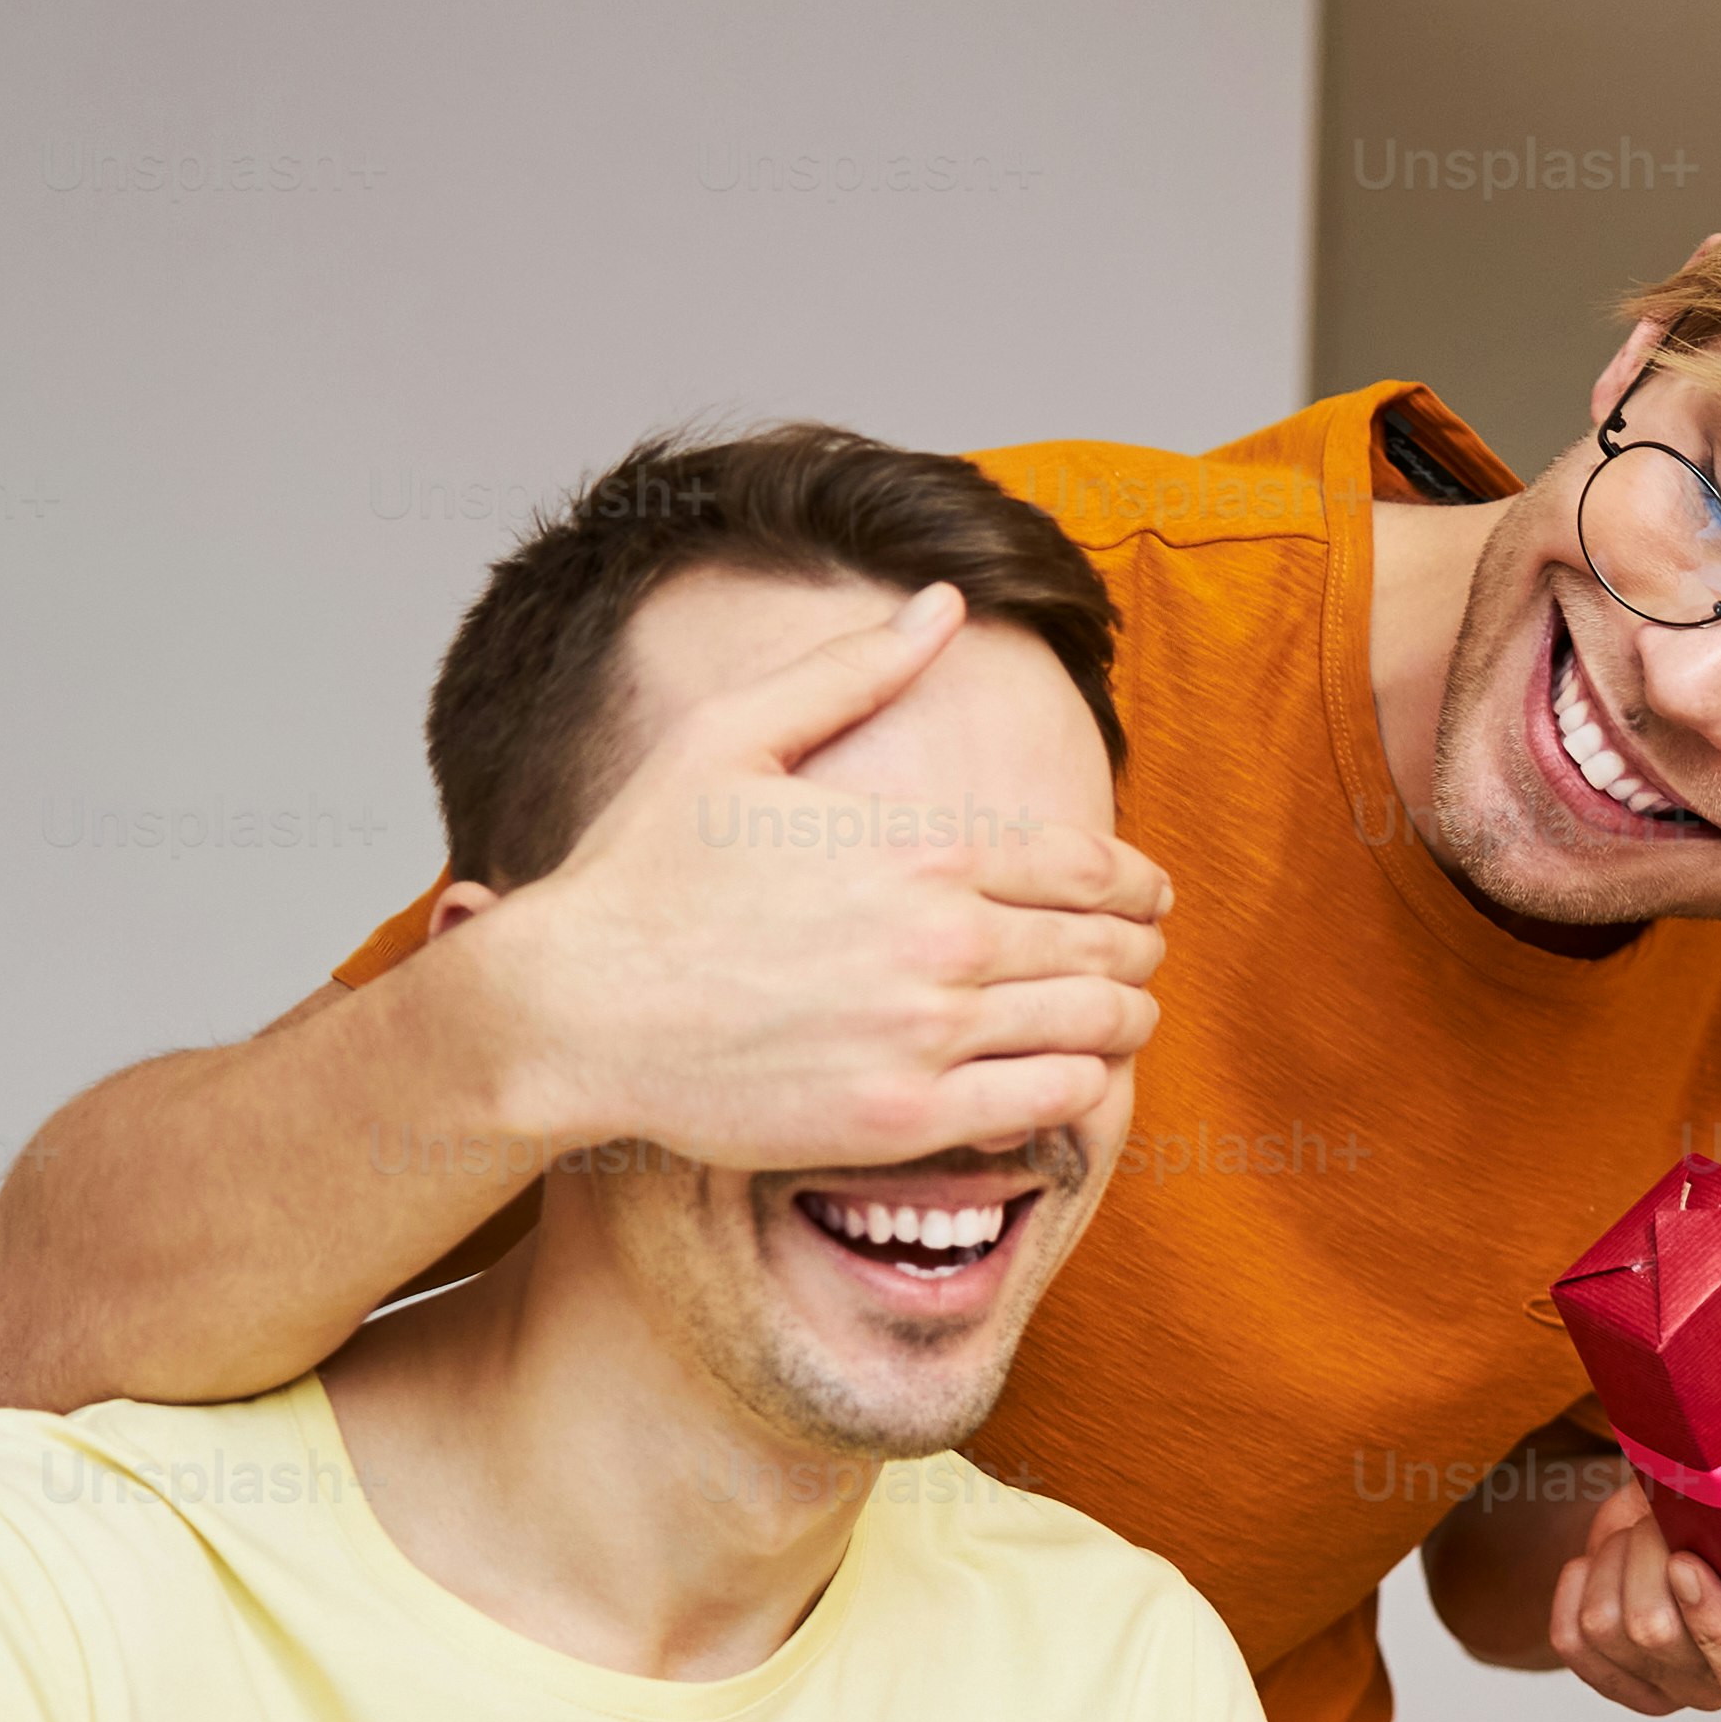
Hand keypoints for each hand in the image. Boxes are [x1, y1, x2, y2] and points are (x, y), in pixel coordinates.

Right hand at [463, 584, 1168, 1170]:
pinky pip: (1050, 1103)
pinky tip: (1073, 1077)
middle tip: (1143, 956)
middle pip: (1104, 943)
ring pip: (1095, 1024)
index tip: (1149, 894)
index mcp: (916, 846)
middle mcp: (939, 938)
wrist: (571, 1009)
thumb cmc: (642, 874)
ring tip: (1122, 1015)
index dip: (1135, 881)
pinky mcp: (905, 1120)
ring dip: (1126, 1016)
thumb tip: (941, 601)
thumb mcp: (732, 738)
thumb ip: (851, 673)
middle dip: (1139, 946)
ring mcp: (926, 1035)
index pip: (1082, 863)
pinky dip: (1084, 1088)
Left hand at [1548, 1468, 1720, 1718]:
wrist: (1676, 1530)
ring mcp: (1662, 1689)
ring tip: (1637, 1538)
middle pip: (1653, 1630)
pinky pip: (1569, 1638)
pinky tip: (1602, 1563)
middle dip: (1646, 1551)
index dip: (1717, 1629)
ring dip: (1613, 1558)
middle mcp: (1720, 1687)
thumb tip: (1719, 1489)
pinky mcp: (1610, 1679)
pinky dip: (1579, 1582)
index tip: (1684, 1563)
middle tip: (1662, 1519)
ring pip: (1603, 1625)